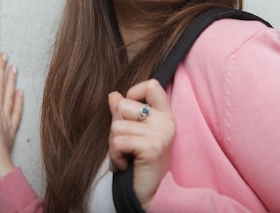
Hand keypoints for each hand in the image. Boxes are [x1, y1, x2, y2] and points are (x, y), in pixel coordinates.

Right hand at [0, 53, 22, 182]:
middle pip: (0, 85)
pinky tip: (21, 92)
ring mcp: (6, 118)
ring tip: (15, 68)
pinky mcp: (11, 127)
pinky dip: (19, 99)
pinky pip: (17, 110)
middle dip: (2, 69)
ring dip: (12, 80)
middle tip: (5, 55)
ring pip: (10, 94)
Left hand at [108, 79, 175, 209]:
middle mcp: (166, 121)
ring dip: (114, 145)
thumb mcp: (134, 133)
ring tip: (125, 157)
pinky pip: (117, 142)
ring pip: (116, 125)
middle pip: (124, 105)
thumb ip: (125, 113)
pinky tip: (125, 164)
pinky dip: (115, 156)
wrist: (152, 193)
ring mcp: (160, 133)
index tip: (130, 113)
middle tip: (125, 145)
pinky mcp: (151, 147)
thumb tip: (113, 94)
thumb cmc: (142, 163)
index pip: (152, 85)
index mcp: (165, 114)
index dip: (134, 92)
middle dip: (116, 125)